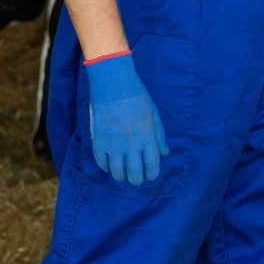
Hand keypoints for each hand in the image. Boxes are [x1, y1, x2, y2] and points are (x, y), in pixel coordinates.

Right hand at [84, 52, 168, 184]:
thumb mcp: (153, 114)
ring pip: (117, 172)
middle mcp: (132, 144)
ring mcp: (114, 143)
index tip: (149, 176)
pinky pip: (101, 162)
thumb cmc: (137, 97)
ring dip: (121, 177)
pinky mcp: (99, 140)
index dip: (151, 175)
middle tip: (135, 178)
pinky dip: (106, 167)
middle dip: (136, 180)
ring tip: (123, 175)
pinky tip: (110, 166)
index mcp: (148, 138)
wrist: (113, 83)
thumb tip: (164, 154)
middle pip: (135, 174)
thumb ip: (159, 136)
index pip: (152, 166)